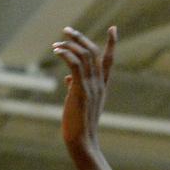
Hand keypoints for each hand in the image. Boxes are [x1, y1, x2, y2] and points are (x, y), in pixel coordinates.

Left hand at [53, 25, 116, 151]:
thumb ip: (75, 88)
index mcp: (102, 86)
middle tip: (67, 30)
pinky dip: (66, 55)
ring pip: (84, 56)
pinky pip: (75, 65)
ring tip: (57, 41)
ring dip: (70, 45)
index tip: (113, 28)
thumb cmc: (79, 125)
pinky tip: (56, 51)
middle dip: (81, 38)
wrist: (82, 141)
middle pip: (94, 52)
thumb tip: (67, 79)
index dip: (111, 44)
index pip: (109, 61)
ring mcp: (91, 86)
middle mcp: (99, 83)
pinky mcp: (81, 90)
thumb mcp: (80, 103)